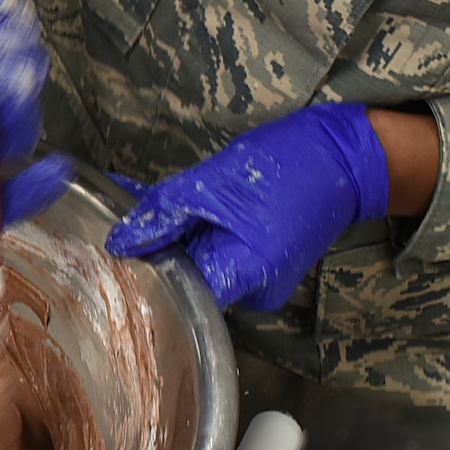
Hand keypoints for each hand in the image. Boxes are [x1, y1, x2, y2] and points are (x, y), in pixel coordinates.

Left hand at [104, 104, 389, 309]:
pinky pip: (210, 243)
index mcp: (245, 275)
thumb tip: (120, 240)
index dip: (138, 275)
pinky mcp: (255, 254)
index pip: (178, 295)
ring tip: (121, 195)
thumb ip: (166, 213)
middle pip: (183, 275)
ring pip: (193, 255)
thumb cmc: (291, 165)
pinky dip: (186, 223)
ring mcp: (256, 274)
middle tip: (104, 215)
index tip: (103, 251)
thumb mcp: (215, 183)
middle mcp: (252, 288)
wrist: (346, 154)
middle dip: (146, 244)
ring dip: (163, 229)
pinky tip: (150, 198)